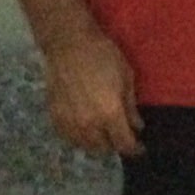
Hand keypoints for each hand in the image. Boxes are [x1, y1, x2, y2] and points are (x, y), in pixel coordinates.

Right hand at [41, 29, 143, 155]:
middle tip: (121, 134)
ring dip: (97, 143)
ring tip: (104, 132)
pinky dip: (80, 138)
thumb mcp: (126, 77)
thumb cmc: (103, 56)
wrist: (69, 45)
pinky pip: (69, 138)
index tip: (139, 148)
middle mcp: (88, 124)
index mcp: (110, 114)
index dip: (134, 149)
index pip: (123, 144)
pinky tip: (86, 128)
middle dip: (115, 144)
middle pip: (104, 148)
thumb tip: (136, 126)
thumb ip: (130, 106)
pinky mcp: (55, 118)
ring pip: (85, 146)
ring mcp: (69, 123)